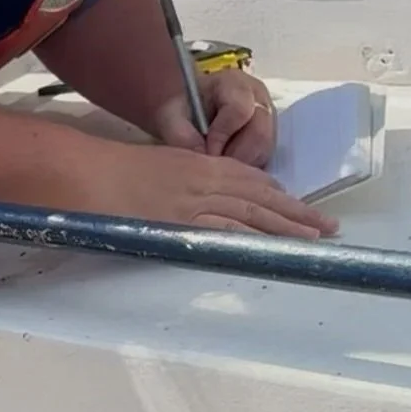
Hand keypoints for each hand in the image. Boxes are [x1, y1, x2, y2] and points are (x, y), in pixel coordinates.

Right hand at [77, 138, 335, 240]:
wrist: (83, 172)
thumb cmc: (108, 170)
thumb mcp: (154, 166)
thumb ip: (178, 180)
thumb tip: (188, 202)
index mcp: (196, 164)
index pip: (248, 178)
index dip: (277, 194)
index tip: (298, 206)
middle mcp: (202, 178)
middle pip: (259, 195)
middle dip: (295, 211)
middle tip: (326, 226)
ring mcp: (193, 200)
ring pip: (251, 212)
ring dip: (284, 227)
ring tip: (314, 239)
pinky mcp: (181, 221)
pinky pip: (224, 229)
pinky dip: (250, 237)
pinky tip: (270, 247)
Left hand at [150, 69, 275, 168]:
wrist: (188, 115)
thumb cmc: (181, 111)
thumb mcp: (169, 117)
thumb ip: (181, 134)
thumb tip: (203, 156)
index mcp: (234, 83)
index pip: (239, 109)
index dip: (223, 134)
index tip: (206, 151)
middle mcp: (258, 99)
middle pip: (260, 133)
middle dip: (236, 156)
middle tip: (214, 168)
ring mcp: (268, 119)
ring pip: (265, 150)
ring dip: (243, 165)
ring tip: (219, 169)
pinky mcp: (270, 139)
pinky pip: (266, 159)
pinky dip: (248, 169)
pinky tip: (229, 169)